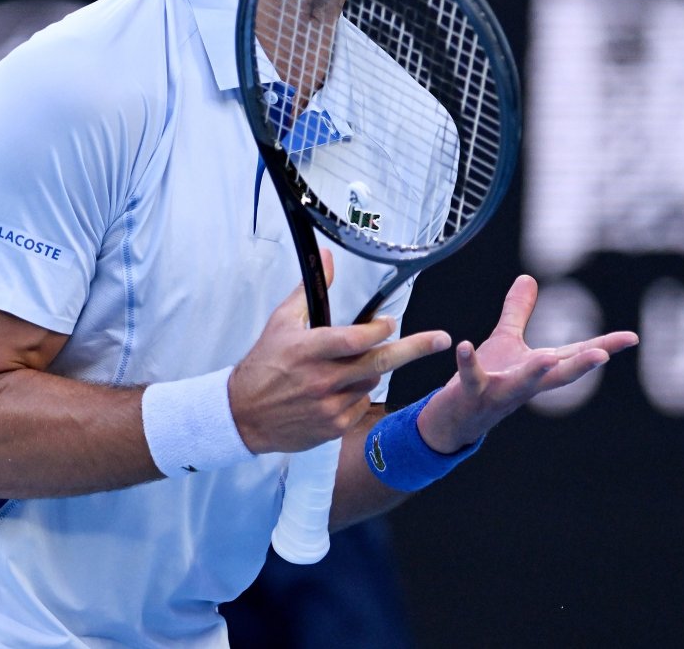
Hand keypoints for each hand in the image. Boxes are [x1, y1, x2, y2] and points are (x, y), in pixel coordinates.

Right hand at [229, 251, 450, 453]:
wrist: (242, 415)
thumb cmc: (264, 364)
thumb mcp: (281, 322)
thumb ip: (309, 291)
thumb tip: (328, 257)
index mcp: (309, 349)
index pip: (356, 339)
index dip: (379, 329)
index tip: (391, 322)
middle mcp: (321, 379)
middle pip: (378, 362)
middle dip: (415, 349)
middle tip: (441, 339)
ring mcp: (329, 406)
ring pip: (370, 383)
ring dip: (371, 371)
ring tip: (346, 367)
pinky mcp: (332, 427)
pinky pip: (360, 406)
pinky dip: (358, 394)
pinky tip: (337, 390)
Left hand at [417, 275, 637, 452]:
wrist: (456, 418)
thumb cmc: (486, 378)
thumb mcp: (505, 341)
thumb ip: (518, 311)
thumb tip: (528, 277)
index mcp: (539, 369)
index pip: (575, 356)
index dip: (604, 346)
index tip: (632, 337)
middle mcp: (526, 385)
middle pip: (559, 376)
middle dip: (581, 365)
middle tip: (604, 355)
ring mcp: (500, 392)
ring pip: (520, 385)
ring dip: (534, 372)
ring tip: (547, 358)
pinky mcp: (472, 394)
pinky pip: (470, 378)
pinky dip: (467, 362)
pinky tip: (464, 345)